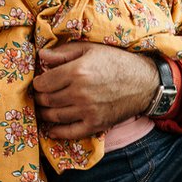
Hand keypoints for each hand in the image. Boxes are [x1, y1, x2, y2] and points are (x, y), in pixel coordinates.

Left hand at [32, 42, 157, 138]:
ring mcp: (87, 111)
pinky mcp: (95, 125)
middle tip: (39, 95)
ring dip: (44, 113)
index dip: (38, 83)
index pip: (43, 83)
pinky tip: (51, 129)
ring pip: (53, 116)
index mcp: (77, 71)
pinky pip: (69, 132)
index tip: (40, 82)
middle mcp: (80, 93)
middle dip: (39, 98)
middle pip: (46, 100)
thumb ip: (64, 52)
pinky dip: (56, 132)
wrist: (144, 82)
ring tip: (44, 108)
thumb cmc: (116, 62)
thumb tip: (41, 55)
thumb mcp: (90, 49)